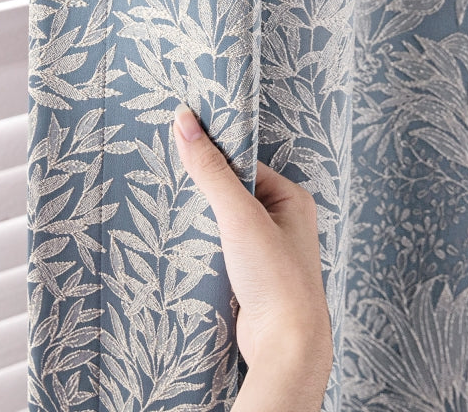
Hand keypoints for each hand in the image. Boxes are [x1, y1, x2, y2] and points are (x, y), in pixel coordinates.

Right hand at [173, 104, 332, 411]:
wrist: (286, 346)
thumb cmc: (275, 278)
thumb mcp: (239, 215)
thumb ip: (211, 169)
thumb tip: (185, 121)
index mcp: (292, 199)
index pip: (244, 166)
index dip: (214, 160)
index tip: (182, 153)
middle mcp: (285, 222)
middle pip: (234, 194)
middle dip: (207, 193)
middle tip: (174, 185)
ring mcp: (270, 250)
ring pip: (227, 223)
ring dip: (204, 222)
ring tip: (177, 216)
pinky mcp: (254, 276)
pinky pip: (225, 249)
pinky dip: (206, 246)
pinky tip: (187, 246)